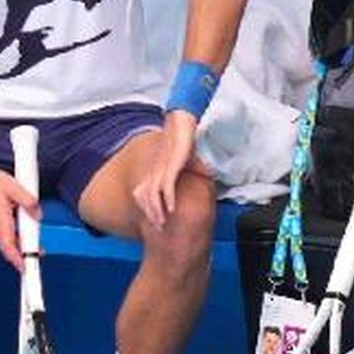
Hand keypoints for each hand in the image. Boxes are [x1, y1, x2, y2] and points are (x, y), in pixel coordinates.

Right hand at [0, 164, 39, 272]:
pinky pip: (4, 237)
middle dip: (22, 256)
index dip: (17, 259)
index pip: (7, 245)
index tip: (26, 268)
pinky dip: (14, 241)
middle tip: (37, 257)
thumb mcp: (13, 186)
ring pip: (6, 244)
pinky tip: (25, 237)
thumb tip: (38, 214)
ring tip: (35, 248)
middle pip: (8, 249)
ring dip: (19, 248)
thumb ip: (28, 201)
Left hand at [133, 110, 199, 229]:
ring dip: (156, 211)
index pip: (146, 195)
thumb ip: (194, 169)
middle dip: (150, 215)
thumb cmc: (182, 140)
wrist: (180, 123)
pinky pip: (166, 186)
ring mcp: (160, 170)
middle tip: (156, 230)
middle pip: (145, 199)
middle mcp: (155, 173)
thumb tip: (207, 175)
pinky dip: (167, 199)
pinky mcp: (169, 166)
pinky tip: (170, 209)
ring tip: (161, 224)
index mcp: (156, 173)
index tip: (155, 222)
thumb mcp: (189, 159)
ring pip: (152, 196)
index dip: (149, 209)